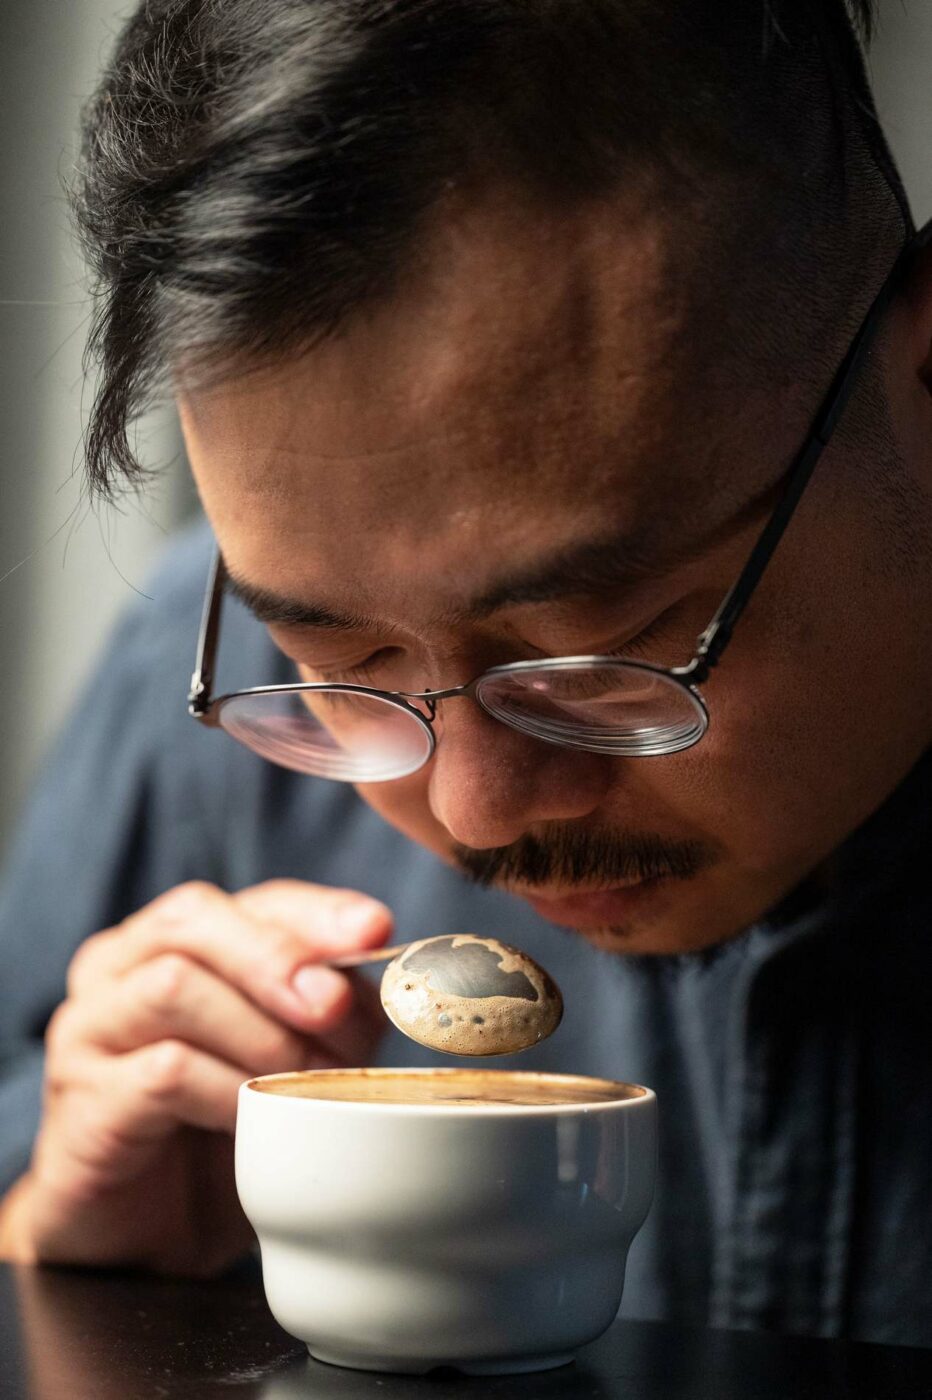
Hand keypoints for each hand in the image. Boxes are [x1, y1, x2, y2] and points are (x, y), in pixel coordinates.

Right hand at [0, 879, 391, 1275]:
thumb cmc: (224, 1133)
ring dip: (259, 1032)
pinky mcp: (82, 1102)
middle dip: (277, 957)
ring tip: (305, 1082)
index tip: (374, 929)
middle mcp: (118, 968)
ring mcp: (88, 1031)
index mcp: (175, 941)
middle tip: (332, 1005)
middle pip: (193, 921)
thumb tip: (376, 973)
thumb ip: (329, 1009)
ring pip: (173, 986)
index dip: (317, 913)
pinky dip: (226, 1089)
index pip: (252, 900)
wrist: (148, 1242)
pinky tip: (254, 1120)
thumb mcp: (294, 1059)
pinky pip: (162, 1071)